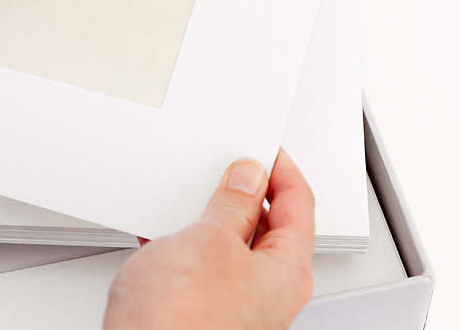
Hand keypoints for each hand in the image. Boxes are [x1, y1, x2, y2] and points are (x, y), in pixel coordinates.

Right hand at [104, 148, 314, 329]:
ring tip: (187, 198)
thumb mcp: (210, 239)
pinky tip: (161, 236)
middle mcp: (268, 294)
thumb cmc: (182, 320)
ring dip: (210, 219)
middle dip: (245, 193)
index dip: (281, 169)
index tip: (261, 148)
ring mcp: (235, 305)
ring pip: (230, 247)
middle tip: (224, 166)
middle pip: (268, 227)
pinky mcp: (202, 312)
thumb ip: (233, 205)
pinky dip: (184, 245)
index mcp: (287, 272)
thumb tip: (248, 178)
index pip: (298, 205)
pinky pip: (200, 266)